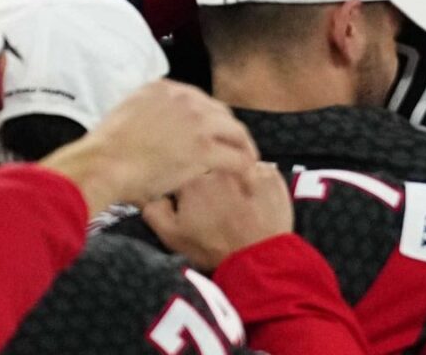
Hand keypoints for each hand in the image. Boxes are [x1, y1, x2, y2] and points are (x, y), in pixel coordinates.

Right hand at [40, 80, 258, 214]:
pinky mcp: (204, 149)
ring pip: (235, 132)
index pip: (199, 101)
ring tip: (249, 159)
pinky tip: (246, 173)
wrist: (102, 164)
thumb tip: (153, 123)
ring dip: (244, 146)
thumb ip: (147, 112)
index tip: (213, 131)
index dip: (209, 118)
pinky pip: (236, 157)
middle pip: (221, 113)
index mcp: (165, 89)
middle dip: (229, 131)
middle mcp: (185, 99)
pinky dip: (244, 165)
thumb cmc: (104, 150)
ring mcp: (197, 123)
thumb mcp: (126, 113)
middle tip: (236, 146)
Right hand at [142, 162, 293, 270]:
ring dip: (233, 181)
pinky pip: (258, 172)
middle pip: (208, 167)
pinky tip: (254, 202)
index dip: (184, 190)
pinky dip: (255, 183)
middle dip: (209, 183)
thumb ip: (154, 210)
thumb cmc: (213, 247)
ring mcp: (247, 167)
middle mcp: (219, 166)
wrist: (257, 258)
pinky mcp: (272, 175)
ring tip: (237, 206)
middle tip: (216, 208)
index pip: (180, 173)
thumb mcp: (172, 236)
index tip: (191, 204)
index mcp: (192, 179)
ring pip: (234, 167)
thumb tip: (153, 193)